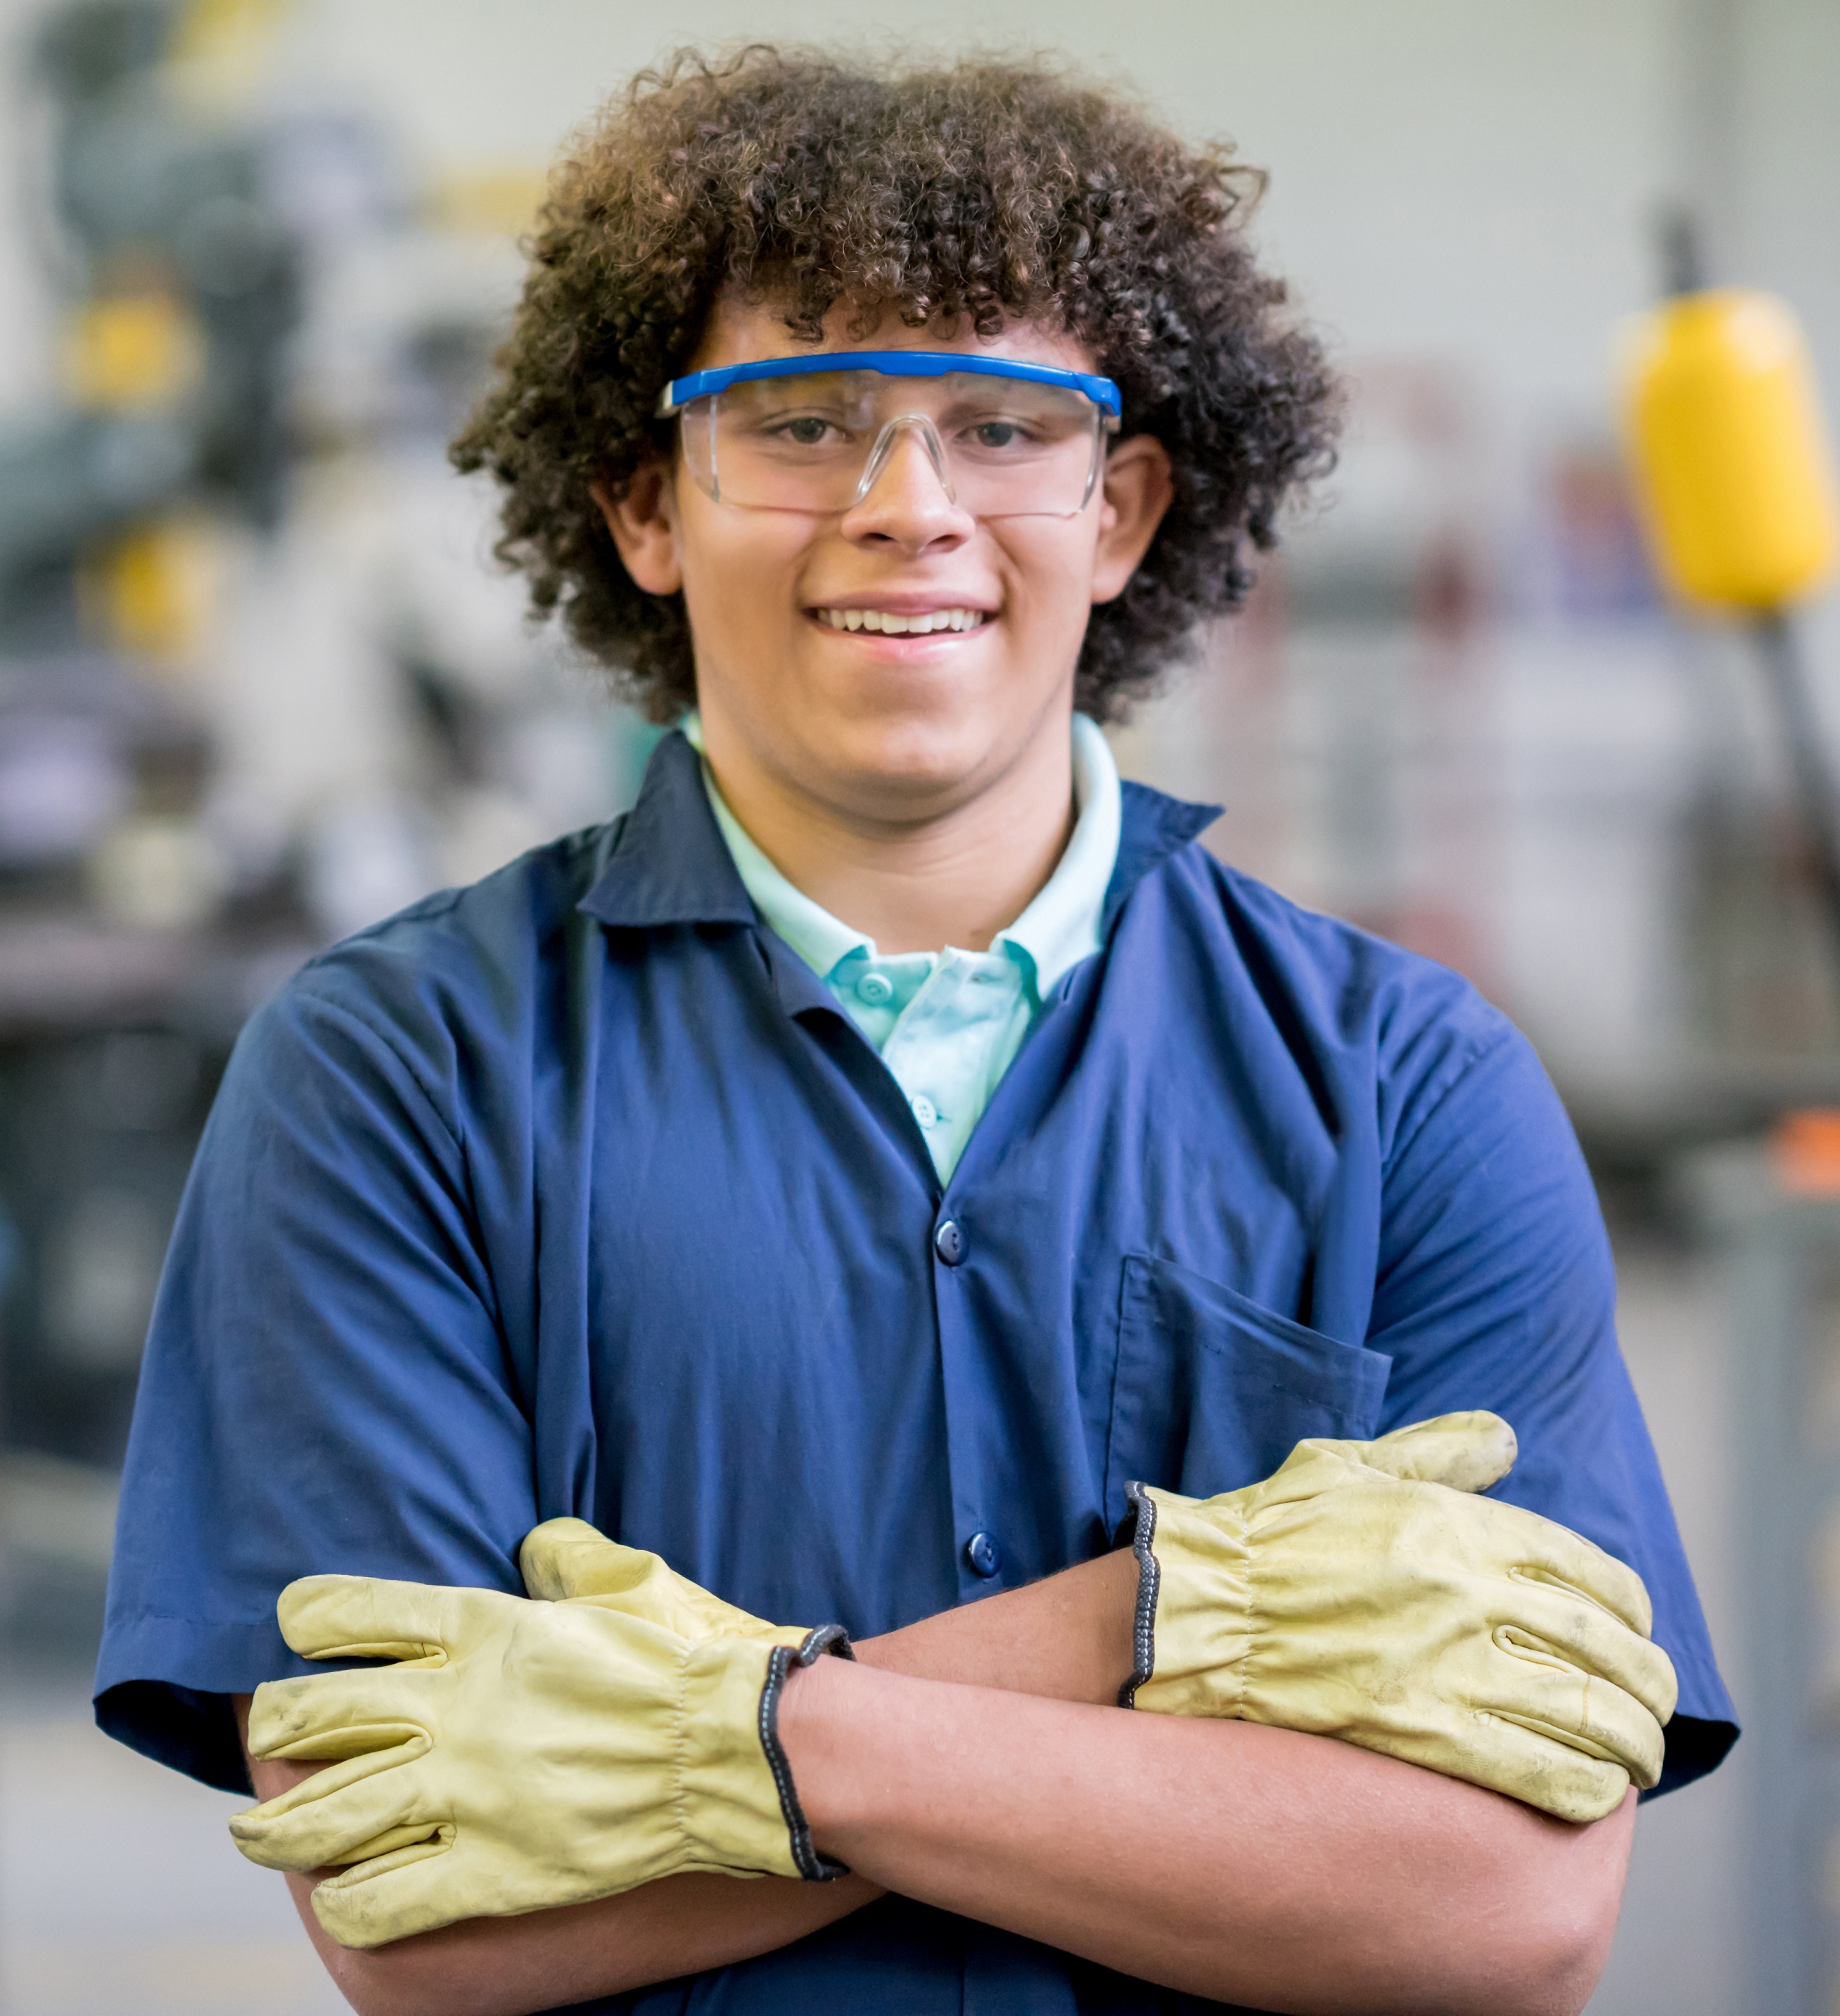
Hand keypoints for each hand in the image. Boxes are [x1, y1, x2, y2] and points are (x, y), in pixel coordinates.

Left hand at [229, 1568, 849, 1949]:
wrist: (745, 1748)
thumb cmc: (689, 1657)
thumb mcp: (626, 1577)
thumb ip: (564, 1556)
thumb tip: (535, 1545)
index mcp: (487, 1628)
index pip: (355, 1615)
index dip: (311, 1618)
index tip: (295, 1627)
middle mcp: (459, 1709)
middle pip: (317, 1717)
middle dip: (279, 1729)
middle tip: (273, 1737)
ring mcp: (471, 1795)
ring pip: (326, 1818)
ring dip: (277, 1829)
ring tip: (260, 1834)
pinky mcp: (496, 1872)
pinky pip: (384, 1901)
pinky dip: (347, 1902)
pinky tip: (342, 1896)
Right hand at [1123, 1411, 1676, 1821]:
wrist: (1199, 1606)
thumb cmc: (1270, 1532)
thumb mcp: (1349, 1464)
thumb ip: (1437, 1450)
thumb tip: (1505, 1438)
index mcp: (1461, 1525)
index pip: (1592, 1573)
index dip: (1632, 1611)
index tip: (1635, 1631)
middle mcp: (1470, 1591)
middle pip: (1604, 1648)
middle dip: (1648, 1686)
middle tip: (1655, 1707)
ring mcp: (1449, 1663)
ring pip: (1584, 1713)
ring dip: (1630, 1745)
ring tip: (1637, 1759)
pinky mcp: (1421, 1730)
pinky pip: (1535, 1769)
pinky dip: (1581, 1787)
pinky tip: (1594, 1794)